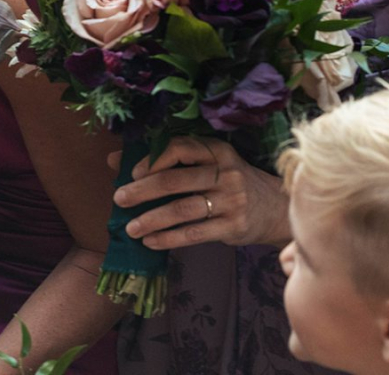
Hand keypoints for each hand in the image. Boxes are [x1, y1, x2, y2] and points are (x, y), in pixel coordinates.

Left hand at [109, 136, 291, 248]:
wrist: (274, 207)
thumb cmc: (227, 181)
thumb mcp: (206, 163)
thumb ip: (165, 160)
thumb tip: (114, 160)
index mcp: (216, 151)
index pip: (180, 148)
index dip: (153, 159)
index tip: (133, 172)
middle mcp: (225, 173)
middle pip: (176, 181)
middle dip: (142, 191)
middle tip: (119, 199)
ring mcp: (231, 201)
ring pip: (182, 210)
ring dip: (152, 220)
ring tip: (130, 228)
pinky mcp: (233, 227)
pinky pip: (194, 233)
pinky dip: (169, 238)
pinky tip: (150, 241)